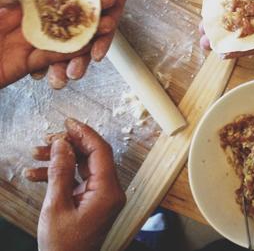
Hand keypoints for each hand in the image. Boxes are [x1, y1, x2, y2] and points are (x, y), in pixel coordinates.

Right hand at [0, 0, 136, 88]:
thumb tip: (1, 0)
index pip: (38, 27)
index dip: (31, 47)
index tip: (25, 68)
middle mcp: (70, 4)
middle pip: (63, 38)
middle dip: (59, 61)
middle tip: (55, 82)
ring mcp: (93, 5)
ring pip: (87, 37)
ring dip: (82, 57)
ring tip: (76, 74)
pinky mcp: (114, 2)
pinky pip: (110, 25)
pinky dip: (105, 39)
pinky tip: (99, 54)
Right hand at [26, 118, 125, 250]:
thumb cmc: (63, 246)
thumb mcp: (56, 206)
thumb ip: (60, 173)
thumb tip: (62, 145)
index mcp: (108, 191)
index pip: (101, 151)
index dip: (84, 133)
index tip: (68, 122)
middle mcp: (110, 191)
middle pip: (92, 156)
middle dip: (68, 145)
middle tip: (47, 138)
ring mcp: (102, 196)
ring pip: (83, 166)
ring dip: (60, 159)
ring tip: (36, 154)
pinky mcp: (93, 202)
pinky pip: (78, 180)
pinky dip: (60, 175)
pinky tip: (37, 173)